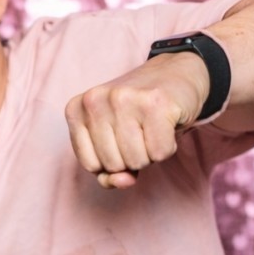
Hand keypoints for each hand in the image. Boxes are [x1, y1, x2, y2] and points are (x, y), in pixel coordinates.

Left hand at [64, 51, 207, 188]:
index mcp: (76, 109)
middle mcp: (95, 100)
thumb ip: (108, 171)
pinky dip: (168, 147)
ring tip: (151, 127)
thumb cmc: (139, 112)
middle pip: (113, 165)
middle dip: (131, 157)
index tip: (120, 140)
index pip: (90, 165)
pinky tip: (166, 124)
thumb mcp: (112, 140)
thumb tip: (122, 181)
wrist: (177, 73)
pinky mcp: (154, 103)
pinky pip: (160, 153)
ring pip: (136, 161)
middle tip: (140, 131)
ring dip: (150, 153)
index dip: (111, 162)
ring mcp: (123, 99)